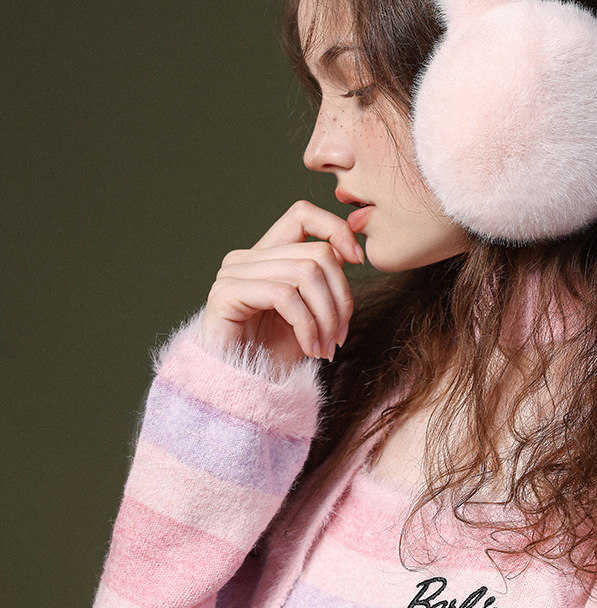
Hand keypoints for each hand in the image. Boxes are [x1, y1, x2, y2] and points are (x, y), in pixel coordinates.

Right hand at [200, 200, 364, 372]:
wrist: (241, 393)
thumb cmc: (273, 357)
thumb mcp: (310, 313)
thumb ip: (323, 279)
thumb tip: (351, 252)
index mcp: (266, 256)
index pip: (303, 214)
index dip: (336, 229)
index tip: (359, 260)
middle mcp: (246, 258)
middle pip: (317, 252)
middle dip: (340, 297)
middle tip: (340, 335)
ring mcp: (233, 273)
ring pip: (305, 273)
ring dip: (326, 317)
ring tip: (326, 347)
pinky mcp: (225, 294)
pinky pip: (284, 294)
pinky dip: (307, 324)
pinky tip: (310, 349)